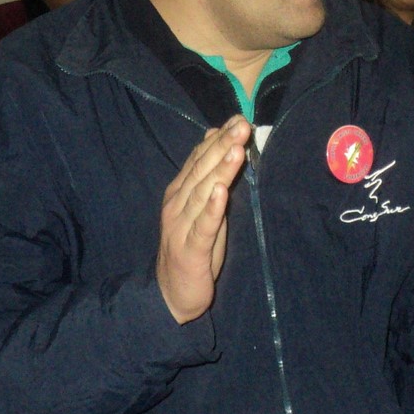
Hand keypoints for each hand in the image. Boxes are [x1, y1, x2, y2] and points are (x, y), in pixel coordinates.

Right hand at [157, 116, 248, 323]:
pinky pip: (202, 226)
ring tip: (236, 149)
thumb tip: (217, 139)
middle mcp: (177, 204)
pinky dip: (211, 208)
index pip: (199, 159)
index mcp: (180, 192)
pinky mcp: (190, 249)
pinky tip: (220, 192)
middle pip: (202, 170)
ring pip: (203, 192)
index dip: (218, 138)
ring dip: (220, 170)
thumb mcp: (201, 209)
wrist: (171, 294)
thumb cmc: (192, 248)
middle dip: (223, 146)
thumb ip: (207, 177)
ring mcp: (181, 226)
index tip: (237, 119)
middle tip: (241, 125)